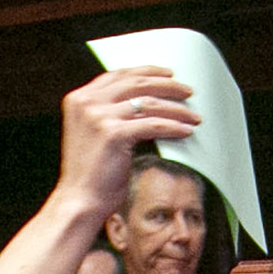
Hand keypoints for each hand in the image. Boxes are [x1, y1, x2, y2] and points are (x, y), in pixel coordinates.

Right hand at [58, 67, 197, 221]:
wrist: (79, 200)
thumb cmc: (89, 174)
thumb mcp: (93, 133)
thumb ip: (108, 114)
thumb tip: (142, 104)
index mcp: (79, 99)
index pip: (118, 75)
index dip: (146, 72)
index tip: (167, 74)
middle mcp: (87, 103)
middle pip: (136, 84)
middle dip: (167, 86)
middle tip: (187, 92)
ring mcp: (99, 117)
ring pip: (149, 103)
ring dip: (176, 109)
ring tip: (193, 115)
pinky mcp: (114, 134)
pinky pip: (153, 125)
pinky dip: (173, 127)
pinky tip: (186, 130)